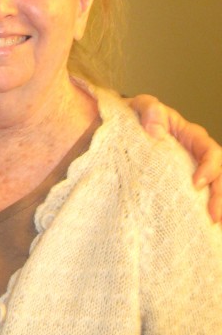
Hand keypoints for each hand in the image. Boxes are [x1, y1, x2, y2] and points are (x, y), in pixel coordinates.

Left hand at [129, 94, 221, 221]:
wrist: (123, 129)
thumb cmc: (137, 116)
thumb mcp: (141, 107)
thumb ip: (149, 110)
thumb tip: (154, 130)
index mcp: (191, 136)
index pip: (210, 151)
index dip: (209, 168)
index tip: (196, 184)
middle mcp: (197, 155)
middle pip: (220, 175)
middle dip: (220, 195)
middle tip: (214, 216)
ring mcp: (192, 170)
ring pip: (214, 188)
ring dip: (217, 206)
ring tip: (214, 226)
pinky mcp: (182, 184)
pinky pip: (199, 198)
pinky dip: (203, 211)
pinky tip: (204, 228)